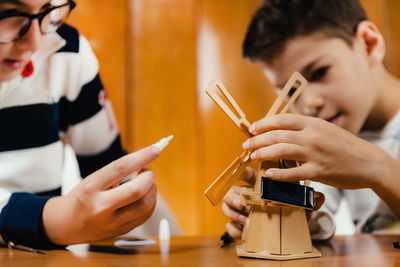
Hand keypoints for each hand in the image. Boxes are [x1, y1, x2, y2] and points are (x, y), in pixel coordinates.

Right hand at [43, 146, 159, 244]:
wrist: (66, 224)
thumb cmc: (83, 197)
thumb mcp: (93, 179)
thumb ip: (118, 172)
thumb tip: (146, 160)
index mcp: (91, 187)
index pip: (121, 167)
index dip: (142, 157)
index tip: (155, 149)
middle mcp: (100, 206)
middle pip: (138, 190)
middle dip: (149, 176)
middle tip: (146, 171)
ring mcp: (112, 222)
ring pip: (146, 205)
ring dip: (152, 190)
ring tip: (145, 184)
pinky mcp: (121, 231)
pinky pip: (145, 215)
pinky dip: (150, 202)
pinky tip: (144, 196)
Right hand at [222, 166, 324, 238]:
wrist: (289, 230)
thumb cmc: (290, 211)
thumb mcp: (298, 203)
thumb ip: (307, 198)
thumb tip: (321, 198)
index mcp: (258, 186)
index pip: (246, 176)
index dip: (241, 174)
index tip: (242, 173)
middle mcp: (247, 197)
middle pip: (232, 191)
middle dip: (233, 197)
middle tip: (242, 203)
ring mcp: (242, 211)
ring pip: (227, 207)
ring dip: (233, 212)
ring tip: (245, 218)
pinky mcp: (240, 226)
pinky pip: (229, 226)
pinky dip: (234, 228)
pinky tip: (242, 230)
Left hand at [243, 113, 388, 189]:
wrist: (369, 162)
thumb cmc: (344, 146)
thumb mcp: (325, 129)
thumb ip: (304, 129)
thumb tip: (280, 130)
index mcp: (312, 123)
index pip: (282, 119)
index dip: (263, 123)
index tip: (252, 128)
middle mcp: (312, 136)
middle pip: (277, 135)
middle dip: (257, 140)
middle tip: (246, 145)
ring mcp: (315, 153)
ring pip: (282, 151)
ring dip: (263, 153)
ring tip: (252, 156)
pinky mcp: (319, 171)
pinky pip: (294, 172)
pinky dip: (279, 174)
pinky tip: (268, 174)